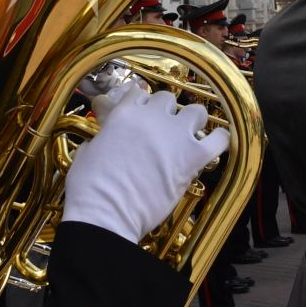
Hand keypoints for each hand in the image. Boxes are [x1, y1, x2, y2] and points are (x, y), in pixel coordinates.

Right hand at [64, 89, 229, 245]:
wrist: (106, 214)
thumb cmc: (90, 190)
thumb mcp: (86, 155)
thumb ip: (99, 140)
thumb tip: (102, 143)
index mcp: (124, 114)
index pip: (139, 92)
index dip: (142, 104)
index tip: (144, 115)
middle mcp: (151, 117)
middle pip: (167, 99)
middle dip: (166, 113)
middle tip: (163, 131)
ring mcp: (174, 135)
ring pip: (195, 111)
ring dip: (192, 122)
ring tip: (188, 137)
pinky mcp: (193, 157)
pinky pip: (219, 139)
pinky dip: (219, 141)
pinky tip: (213, 147)